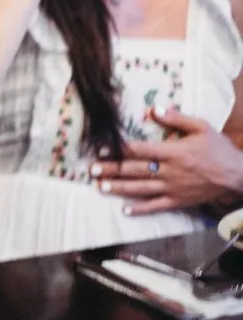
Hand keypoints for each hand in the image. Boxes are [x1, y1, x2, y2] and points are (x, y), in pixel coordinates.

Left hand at [90, 108, 242, 214]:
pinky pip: (157, 207)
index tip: (100, 148)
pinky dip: (141, 209)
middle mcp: (170, 171)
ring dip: (119, 188)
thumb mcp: (201, 127)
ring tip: (100, 187)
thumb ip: (176, 118)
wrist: (238, 176)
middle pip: (135, 170)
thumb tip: (153, 109)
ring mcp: (173, 188)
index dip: (118, 149)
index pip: (139, 149)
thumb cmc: (219, 149)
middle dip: (111, 169)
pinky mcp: (179, 201)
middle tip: (91, 169)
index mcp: (173, 152)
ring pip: (141, 189)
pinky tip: (125, 210)